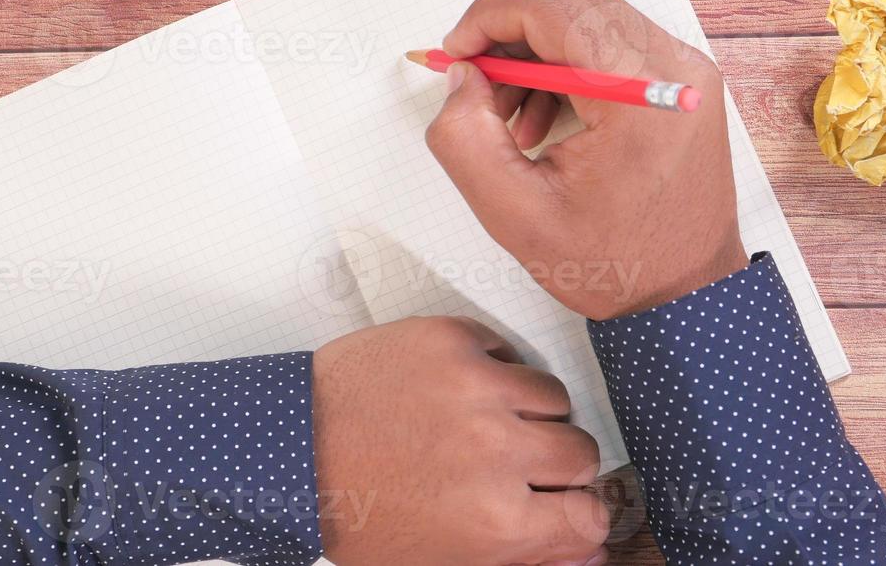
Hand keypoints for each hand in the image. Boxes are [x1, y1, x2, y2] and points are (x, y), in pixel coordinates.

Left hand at [314, 316, 609, 565]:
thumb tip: (586, 556)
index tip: (562, 505)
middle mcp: (496, 450)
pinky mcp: (451, 341)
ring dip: (528, 411)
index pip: (591, 516)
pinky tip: (460, 391)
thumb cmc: (356, 511)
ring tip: (485, 422)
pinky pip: (509, 351)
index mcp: (498, 519)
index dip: (577, 513)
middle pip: (582, 452)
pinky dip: (494, 368)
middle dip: (556, 463)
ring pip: (554, 395)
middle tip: (517, 464)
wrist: (294, 450)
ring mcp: (476, 388)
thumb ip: (522, 560)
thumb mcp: (442, 558)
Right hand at [425, 0, 746, 319]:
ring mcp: (685, 70)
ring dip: (535, 54)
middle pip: (573, 1)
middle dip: (509, 33)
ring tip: (508, 121)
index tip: (454, 54)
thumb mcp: (514, 213)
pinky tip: (543, 124)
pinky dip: (565, 68)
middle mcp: (675, 66)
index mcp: (641, 93)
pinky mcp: (682, 82)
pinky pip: (610, 45)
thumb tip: (461, 76)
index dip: (489, 18)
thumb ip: (465, 138)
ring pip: (589, 18)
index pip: (554, 8)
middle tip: (474, 83)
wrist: (686, 296)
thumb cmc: (615, 265)